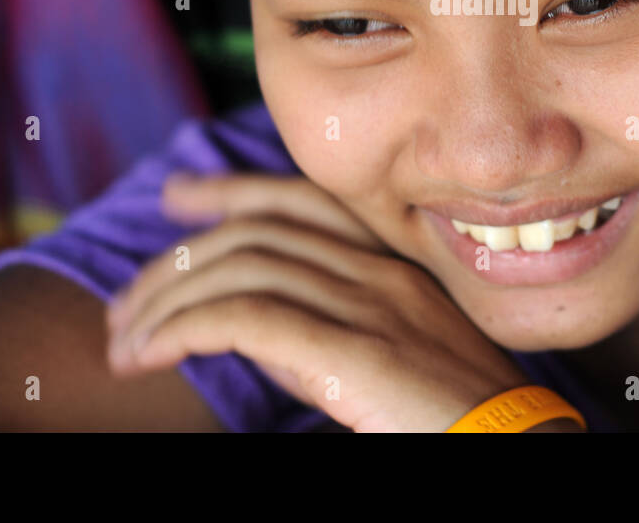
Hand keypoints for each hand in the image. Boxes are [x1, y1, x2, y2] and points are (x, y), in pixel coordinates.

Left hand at [104, 172, 536, 431]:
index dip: (232, 190)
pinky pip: (244, 318)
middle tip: (125, 306)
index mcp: (394, 265)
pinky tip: (153, 353)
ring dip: (166, 302)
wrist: (512, 448)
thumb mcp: (391, 357)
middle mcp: (380, 270)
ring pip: (240, 269)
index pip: (300, 201)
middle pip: (254, 234)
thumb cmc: (454, 419)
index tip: (178, 199)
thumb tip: (252, 326)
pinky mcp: (351, 351)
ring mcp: (369, 305)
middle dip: (175, 263)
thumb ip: (328, 329)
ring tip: (126, 344)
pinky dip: (184, 328)